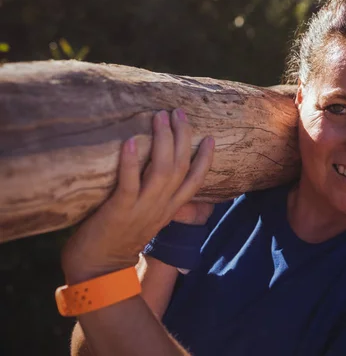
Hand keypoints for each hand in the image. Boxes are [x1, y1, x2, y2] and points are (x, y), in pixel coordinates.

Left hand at [61, 109, 214, 283]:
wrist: (99, 271)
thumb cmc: (119, 239)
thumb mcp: (147, 219)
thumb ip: (156, 199)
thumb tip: (156, 173)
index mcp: (170, 209)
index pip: (195, 181)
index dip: (205, 159)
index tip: (209, 136)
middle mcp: (161, 207)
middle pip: (180, 167)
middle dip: (182, 137)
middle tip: (178, 111)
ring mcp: (142, 209)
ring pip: (162, 171)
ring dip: (163, 141)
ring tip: (159, 117)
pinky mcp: (119, 211)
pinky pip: (129, 184)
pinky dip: (132, 162)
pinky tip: (132, 142)